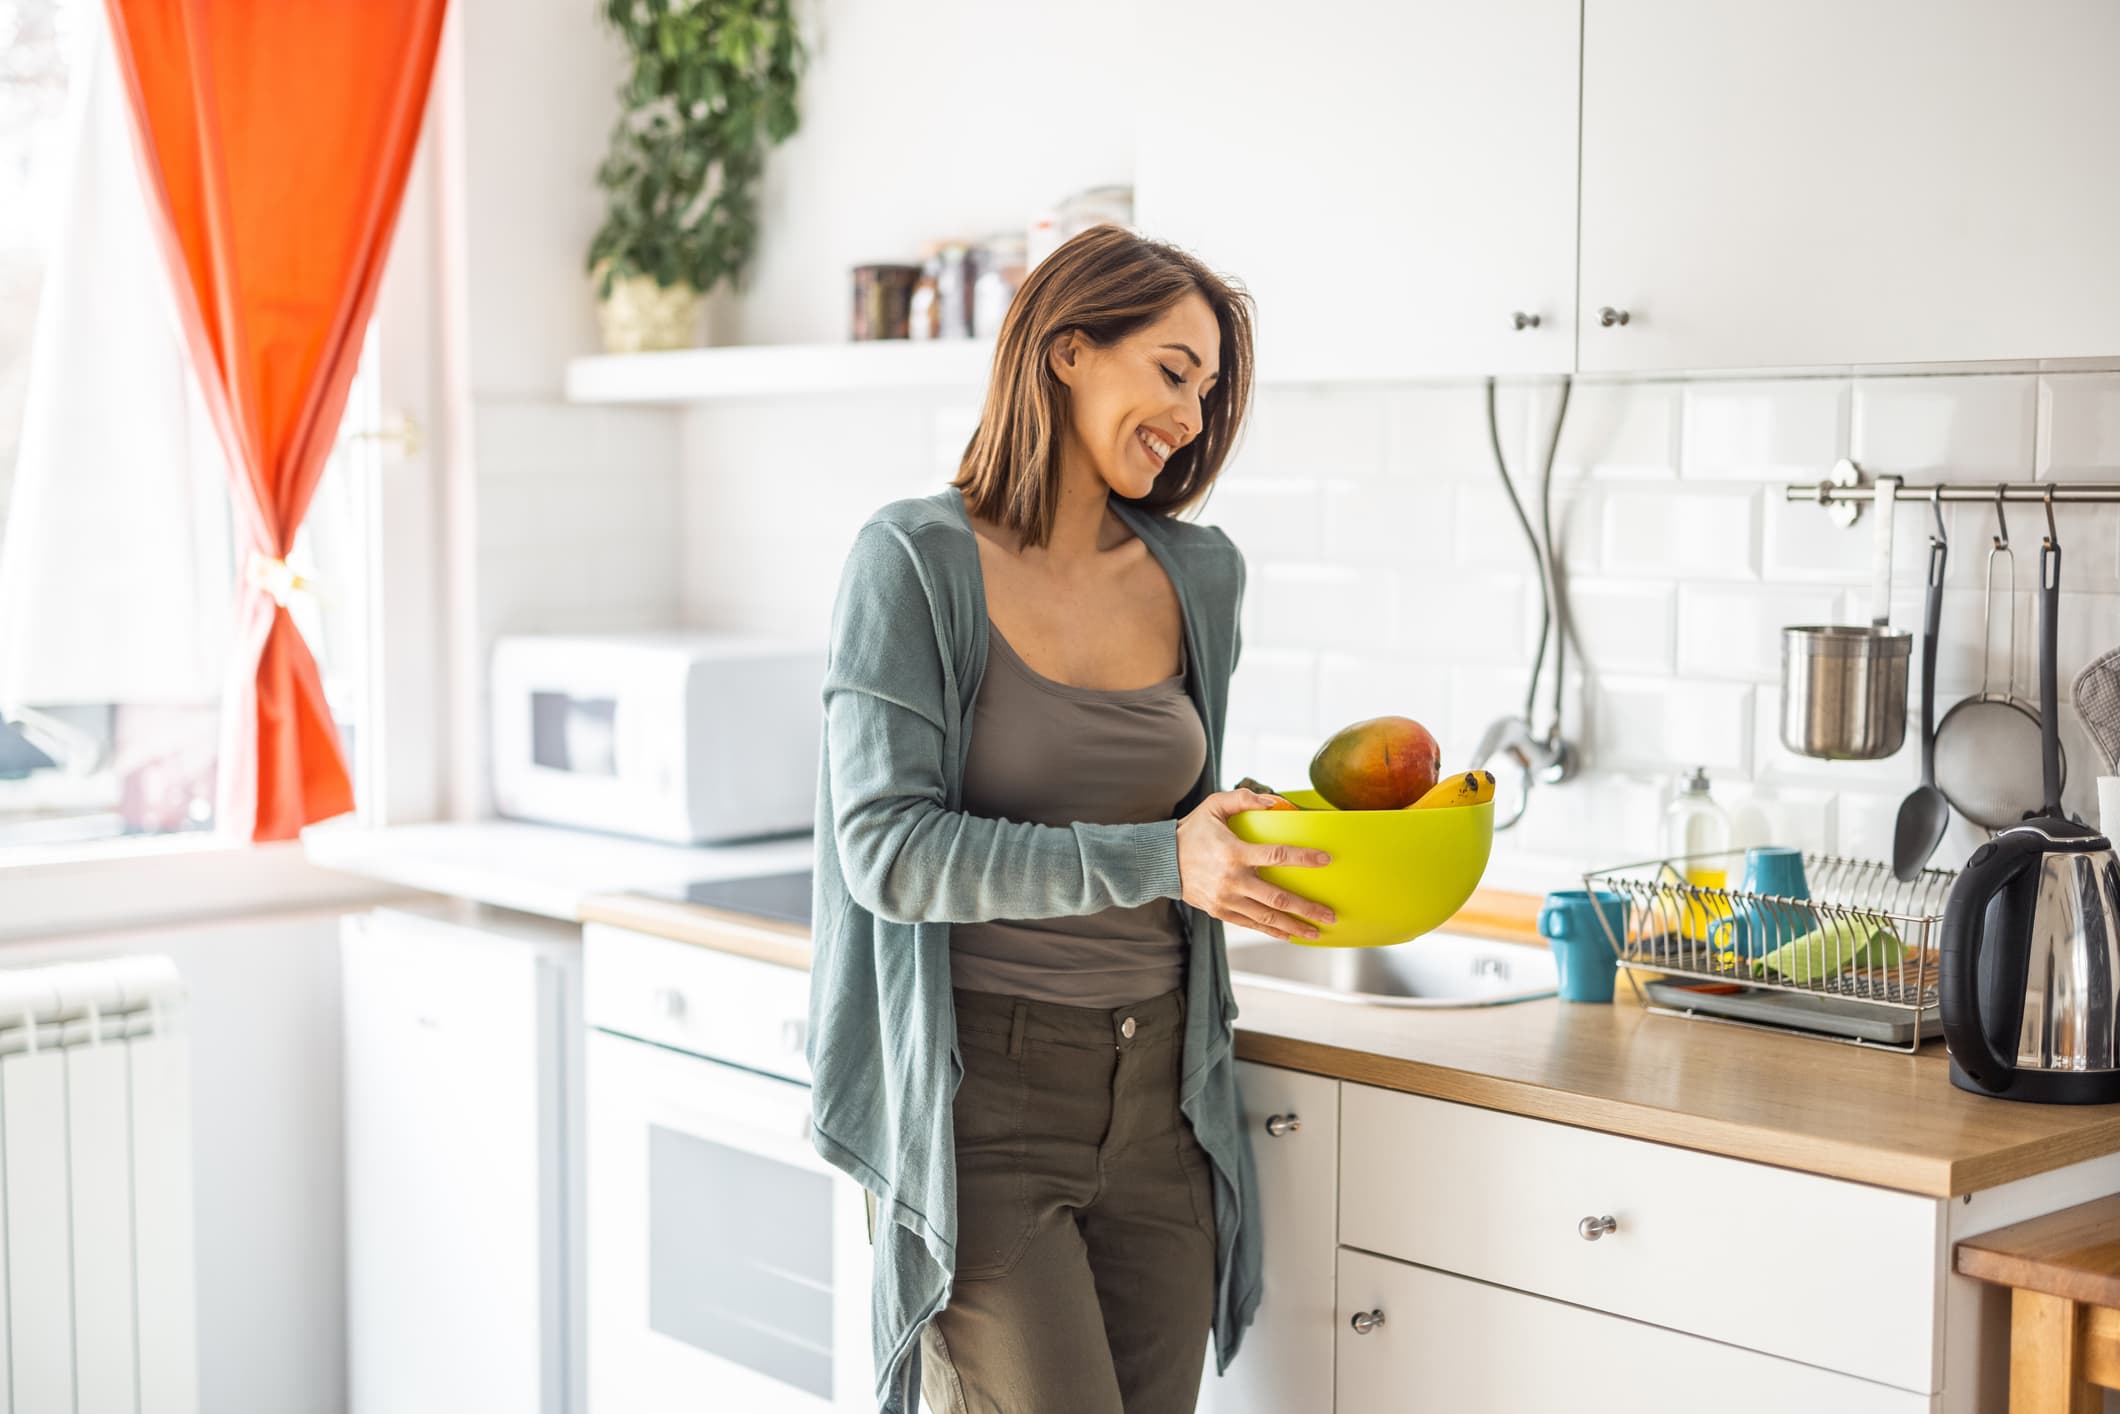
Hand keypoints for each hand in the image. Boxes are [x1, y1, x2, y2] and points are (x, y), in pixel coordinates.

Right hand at [1176, 789, 1335, 940]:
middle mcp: (1232, 881)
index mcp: (1234, 853)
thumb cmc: (1192, 831)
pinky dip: (1272, 931)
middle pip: (1278, 898)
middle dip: (1307, 908)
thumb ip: (1243, 798)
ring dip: (1294, 926)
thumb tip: (1275, 801)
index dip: (1303, 858)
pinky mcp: (1220, 911)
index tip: (1325, 859)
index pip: (1276, 856)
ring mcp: (1226, 900)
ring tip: (1316, 932)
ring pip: (1267, 918)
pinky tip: (1290, 934)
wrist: (1161, 862)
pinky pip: (1251, 924)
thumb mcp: (1213, 805)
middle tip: (1331, 915)